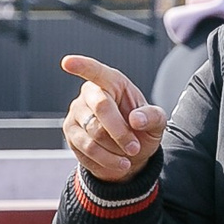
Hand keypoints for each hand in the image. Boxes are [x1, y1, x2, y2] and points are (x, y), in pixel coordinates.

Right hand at [60, 54, 165, 184]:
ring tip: (127, 155)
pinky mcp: (70, 133)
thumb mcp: (156, 123)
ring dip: (115, 150)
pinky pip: (87, 150)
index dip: (81, 66)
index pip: (95, 71)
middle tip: (134, 147)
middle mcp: (90, 94)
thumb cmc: (141, 130)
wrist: (129, 155)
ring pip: (93, 133)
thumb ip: (152, 116)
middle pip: (101, 107)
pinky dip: (106, 160)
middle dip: (121, 132)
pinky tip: (117, 162)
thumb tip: (135, 119)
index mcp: (112, 82)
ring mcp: (77, 113)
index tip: (67, 62)